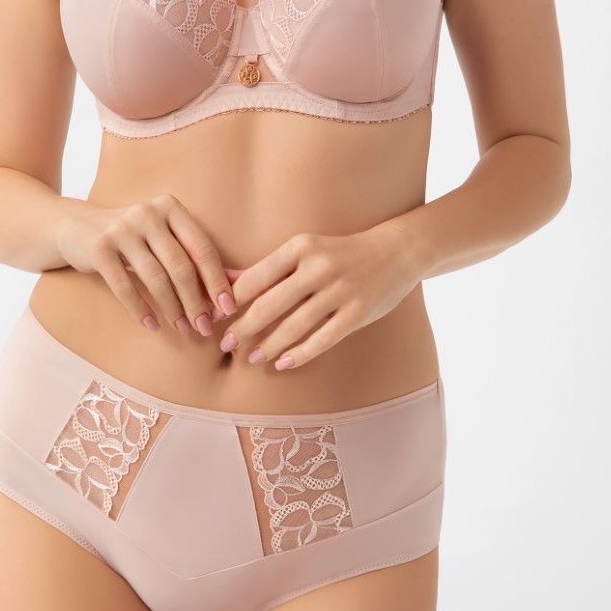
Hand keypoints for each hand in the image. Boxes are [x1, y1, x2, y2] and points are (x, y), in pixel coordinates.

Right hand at [55, 195, 235, 336]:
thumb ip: (195, 256)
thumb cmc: (133, 238)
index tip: (227, 309)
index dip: (217, 281)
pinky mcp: (99, 248)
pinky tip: (152, 325)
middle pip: (181, 266)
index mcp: (170, 207)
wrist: (77, 227)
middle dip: (196, 301)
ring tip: (183, 329)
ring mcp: (121, 229)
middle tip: (204, 328)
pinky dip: (141, 310)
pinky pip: (125, 286)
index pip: (201, 247)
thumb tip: (237, 282)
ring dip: (173, 309)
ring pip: (156, 279)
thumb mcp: (164, 238)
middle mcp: (147, 213)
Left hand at [217, 225, 419, 370]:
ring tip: (251, 358)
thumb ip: (266, 268)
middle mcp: (319, 267)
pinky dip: (299, 354)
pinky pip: (322, 339)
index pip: (255, 278)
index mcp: (300, 247)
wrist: (396, 251)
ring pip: (294, 326)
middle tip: (225, 345)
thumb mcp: (303, 250)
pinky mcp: (358, 312)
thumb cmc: (339, 253)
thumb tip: (225, 280)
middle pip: (270, 304)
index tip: (214, 318)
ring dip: (269, 345)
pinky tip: (283, 363)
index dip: (231, 301)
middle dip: (243, 328)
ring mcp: (340, 291)